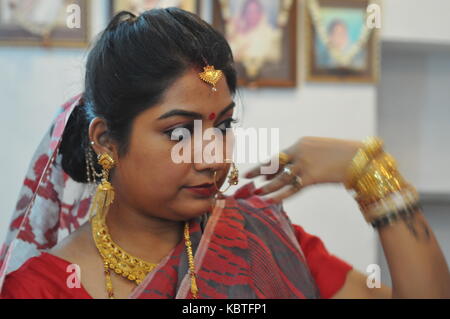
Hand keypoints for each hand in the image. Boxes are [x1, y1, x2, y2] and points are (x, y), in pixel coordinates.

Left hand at [244, 136, 363, 202]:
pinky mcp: (311, 177)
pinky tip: (268, 201)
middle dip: (259, 171)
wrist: (362, 158)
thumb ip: (305, 158)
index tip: (257, 172)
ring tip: (256, 193)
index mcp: (301, 143)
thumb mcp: (321, 150)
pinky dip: (278, 196)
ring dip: (267, 186)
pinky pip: (291, 189)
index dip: (268, 165)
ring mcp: (305, 164)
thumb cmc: (344, 154)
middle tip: (246, 177)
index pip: (280, 156)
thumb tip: (291, 170)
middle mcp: (300, 151)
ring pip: (280, 178)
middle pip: (275, 164)